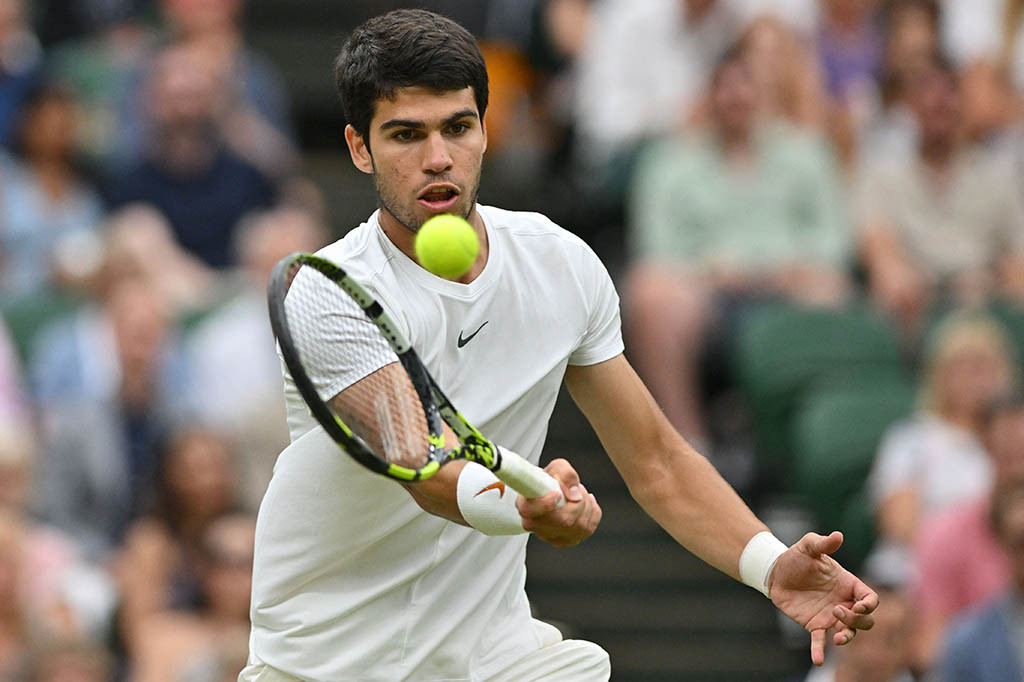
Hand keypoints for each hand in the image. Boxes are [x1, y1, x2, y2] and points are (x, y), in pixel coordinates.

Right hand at [515, 458, 601, 546]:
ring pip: (579, 526)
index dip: (545, 504)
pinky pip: (589, 529)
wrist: (554, 491)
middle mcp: (536, 526)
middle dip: (578, 502)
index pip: (529, 511)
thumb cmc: (552, 480)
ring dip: (586, 505)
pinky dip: (593, 512)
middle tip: (577, 488)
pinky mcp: (568, 541)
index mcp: (526, 506)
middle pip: (564, 521)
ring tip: (580, 493)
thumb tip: (575, 495)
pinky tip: (585, 503)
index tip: (557, 494)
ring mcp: (552, 537)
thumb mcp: (557, 467)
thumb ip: (565, 474)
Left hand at [767, 531, 877, 665]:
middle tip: (837, 612)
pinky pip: (820, 641)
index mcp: (848, 584)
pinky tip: (818, 660)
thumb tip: (838, 535)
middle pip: (865, 620)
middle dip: (857, 620)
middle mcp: (843, 602)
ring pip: (848, 633)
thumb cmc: (796, 557)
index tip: (858, 605)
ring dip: (846, 637)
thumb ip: (823, 543)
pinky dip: (820, 651)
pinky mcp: (814, 625)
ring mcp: (830, 616)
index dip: (869, 605)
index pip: (870, 599)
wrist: (775, 571)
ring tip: (836, 638)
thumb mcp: (808, 546)